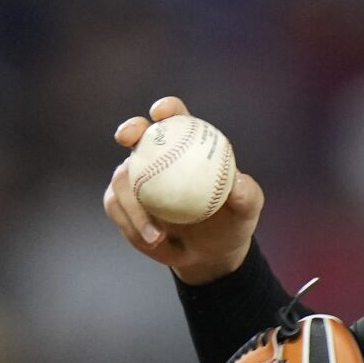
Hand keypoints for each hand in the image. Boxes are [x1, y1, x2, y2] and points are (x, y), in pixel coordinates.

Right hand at [104, 96, 264, 284]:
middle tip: (128, 138)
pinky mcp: (122, 201)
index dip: (167, 109)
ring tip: (156, 236)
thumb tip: (237, 182)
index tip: (160, 113)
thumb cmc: (231, 224)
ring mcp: (137, 178)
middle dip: (129, 129)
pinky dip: (132, 225)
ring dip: (134, 207)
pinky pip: (116, 207)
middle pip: (138, 133)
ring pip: (122, 179)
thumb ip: (247, 195)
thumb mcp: (247, 211)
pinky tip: (152, 240)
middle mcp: (158, 156)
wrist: (209, 253)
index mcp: (188, 145)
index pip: (177, 118)